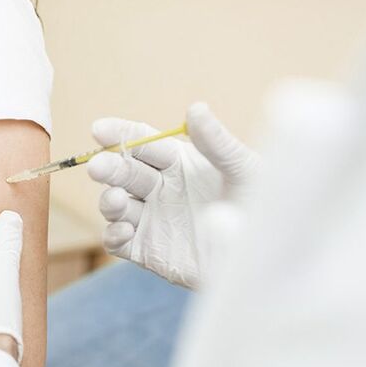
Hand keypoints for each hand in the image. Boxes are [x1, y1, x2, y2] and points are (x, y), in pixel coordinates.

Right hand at [87, 102, 258, 288]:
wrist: (266, 258)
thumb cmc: (261, 207)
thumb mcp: (244, 171)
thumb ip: (217, 143)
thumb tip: (195, 109)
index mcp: (179, 162)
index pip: (141, 142)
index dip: (120, 134)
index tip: (99, 130)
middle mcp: (159, 188)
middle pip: (124, 172)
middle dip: (108, 168)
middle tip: (98, 167)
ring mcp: (150, 219)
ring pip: (115, 205)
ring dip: (109, 201)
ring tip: (115, 200)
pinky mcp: (146, 250)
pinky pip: (118, 242)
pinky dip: (113, 234)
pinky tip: (124, 230)